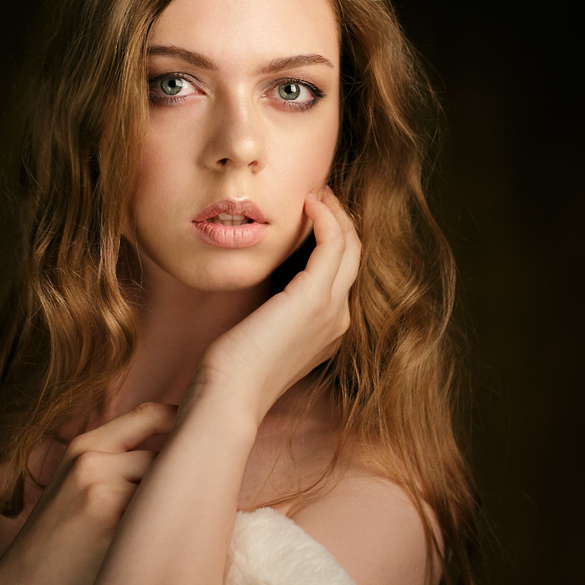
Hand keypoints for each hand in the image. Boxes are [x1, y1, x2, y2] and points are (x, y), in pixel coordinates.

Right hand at [0, 403, 176, 584]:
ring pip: (166, 483)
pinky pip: (160, 513)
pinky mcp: (112, 520)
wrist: (23, 581)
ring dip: (172, 503)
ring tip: (163, 525)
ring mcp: (102, 489)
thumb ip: (112, 460)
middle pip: (165, 452)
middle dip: (181, 474)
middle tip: (191, 494)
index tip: (201, 435)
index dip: (180, 422)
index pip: (148, 414)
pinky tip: (155, 540)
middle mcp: (91, 460)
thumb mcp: (73, 483)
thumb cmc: (55, 538)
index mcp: (82, 447)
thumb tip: (173, 449)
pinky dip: (165, 525)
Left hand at [196, 186, 360, 419]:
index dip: (334, 239)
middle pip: (353, 256)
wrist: (230, 392)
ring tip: (316, 192)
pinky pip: (333, 244)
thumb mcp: (263, 331)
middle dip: (341, 220)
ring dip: (336, 213)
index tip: (314, 213)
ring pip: (350, 246)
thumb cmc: (234, 366)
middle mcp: (340, 319)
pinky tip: (309, 203)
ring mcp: (332, 309)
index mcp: (329, 329)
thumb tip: (267, 287)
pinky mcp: (315, 298)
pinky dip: (326, 218)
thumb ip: (275, 309)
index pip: (342, 274)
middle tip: (320, 194)